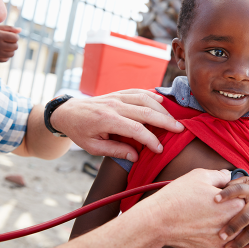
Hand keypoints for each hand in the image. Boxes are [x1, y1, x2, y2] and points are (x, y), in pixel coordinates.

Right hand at [0, 25, 20, 61]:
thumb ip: (10, 28)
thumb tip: (20, 30)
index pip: (16, 38)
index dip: (15, 36)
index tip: (10, 36)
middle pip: (15, 46)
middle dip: (14, 43)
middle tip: (8, 41)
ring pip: (12, 54)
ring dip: (11, 50)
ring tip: (5, 46)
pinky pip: (7, 59)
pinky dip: (6, 55)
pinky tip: (1, 51)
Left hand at [50, 89, 183, 160]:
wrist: (68, 112)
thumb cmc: (80, 132)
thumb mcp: (93, 147)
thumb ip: (115, 151)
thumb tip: (136, 156)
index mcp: (107, 120)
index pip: (136, 129)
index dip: (150, 140)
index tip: (159, 149)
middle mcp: (114, 105)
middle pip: (145, 111)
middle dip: (165, 121)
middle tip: (180, 129)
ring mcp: (116, 96)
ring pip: (145, 99)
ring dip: (162, 108)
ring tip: (173, 119)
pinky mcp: (118, 93)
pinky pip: (138, 91)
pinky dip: (152, 95)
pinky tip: (162, 102)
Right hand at [136, 169, 248, 247]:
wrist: (159, 221)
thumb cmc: (178, 196)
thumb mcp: (200, 176)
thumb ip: (219, 176)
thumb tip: (228, 177)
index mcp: (233, 204)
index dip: (246, 194)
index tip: (244, 192)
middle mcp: (232, 224)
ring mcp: (224, 240)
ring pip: (246, 239)